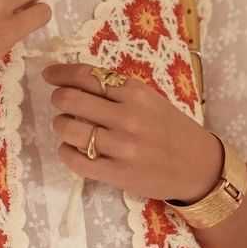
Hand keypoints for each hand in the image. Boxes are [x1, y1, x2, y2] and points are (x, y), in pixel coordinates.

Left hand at [42, 62, 222, 202]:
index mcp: (136, 93)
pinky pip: (75, 160)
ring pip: (68, 129)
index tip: (49, 75)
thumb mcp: (149, 100)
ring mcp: (122, 147)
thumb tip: (75, 80)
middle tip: (60, 102)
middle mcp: (128, 117)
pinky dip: (65, 152)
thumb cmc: (170, 129)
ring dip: (60, 125)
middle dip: (58, 98)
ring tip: (66, 126)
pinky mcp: (118, 173)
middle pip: (71, 99)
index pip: (86, 76)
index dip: (60, 73)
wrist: (197, 166)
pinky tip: (70, 148)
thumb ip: (117, 90)